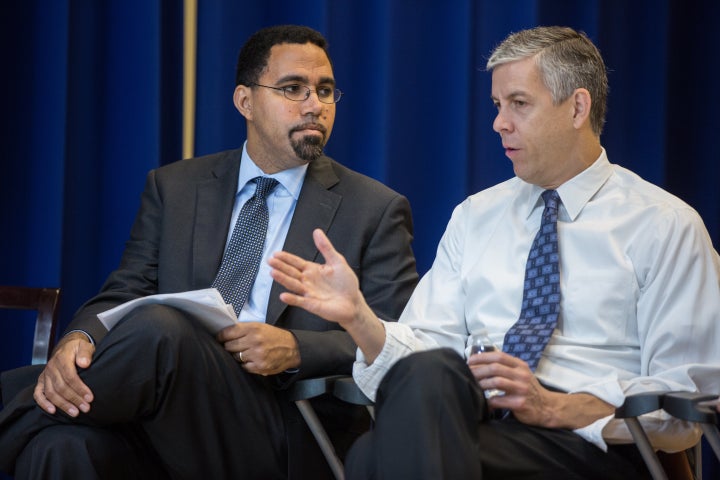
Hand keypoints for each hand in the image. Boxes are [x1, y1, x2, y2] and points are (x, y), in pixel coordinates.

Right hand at [34, 332, 94, 416]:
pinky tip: (53, 411)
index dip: (79, 388)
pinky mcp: (41, 381)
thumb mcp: (85, 345)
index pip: (70, 376)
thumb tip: (84, 363)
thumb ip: (85, 353)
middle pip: (61, 387)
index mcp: (62, 358)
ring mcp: (45, 375)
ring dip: (63, 404)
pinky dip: (43, 403)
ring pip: (51, 393)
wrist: (67, 347)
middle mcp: (51, 367)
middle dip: (74, 399)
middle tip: (86, 408)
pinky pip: (38, 394)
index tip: (90, 398)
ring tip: (75, 413)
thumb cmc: (79, 348)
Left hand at [217, 322, 299, 374]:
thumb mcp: (260, 326)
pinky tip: (250, 359)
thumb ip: (243, 329)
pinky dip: (244, 364)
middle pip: (229, 346)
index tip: (219, 339)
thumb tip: (225, 334)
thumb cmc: (274, 336)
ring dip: (236, 356)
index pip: (227, 333)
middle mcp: (254, 341)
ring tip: (244, 353)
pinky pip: (243, 366)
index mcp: (253, 328)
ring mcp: (256, 354)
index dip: (221, 337)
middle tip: (232, 346)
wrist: (292, 348)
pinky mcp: (259, 366)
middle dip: (229, 347)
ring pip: (235, 357)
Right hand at [269, 228, 386, 363]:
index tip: (276, 253)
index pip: (296, 263)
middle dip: (280, 266)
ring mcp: (308, 293)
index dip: (286, 258)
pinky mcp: (312, 305)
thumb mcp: (337, 261)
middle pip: (291, 272)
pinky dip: (292, 299)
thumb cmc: (346, 283)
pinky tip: (283, 296)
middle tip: (270, 260)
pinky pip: (300, 301)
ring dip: (282, 279)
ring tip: (272, 272)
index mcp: (312, 270)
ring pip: (293, 285)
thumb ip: (326, 248)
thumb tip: (317, 231)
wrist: (354, 302)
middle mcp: (307, 281)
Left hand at [467, 351, 612, 428]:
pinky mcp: (520, 403)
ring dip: (481, 384)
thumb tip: (480, 362)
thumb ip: (506, 367)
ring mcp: (521, 389)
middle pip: (495, 368)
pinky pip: (499, 400)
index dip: (482, 357)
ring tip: (473, 387)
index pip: (498, 356)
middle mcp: (521, 375)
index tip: (469, 361)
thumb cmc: (529, 389)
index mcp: (520, 365)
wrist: (547, 407)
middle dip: (478, 370)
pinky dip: (488, 401)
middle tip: (467, 374)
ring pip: (496, 382)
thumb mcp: (520, 373)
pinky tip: (484, 402)